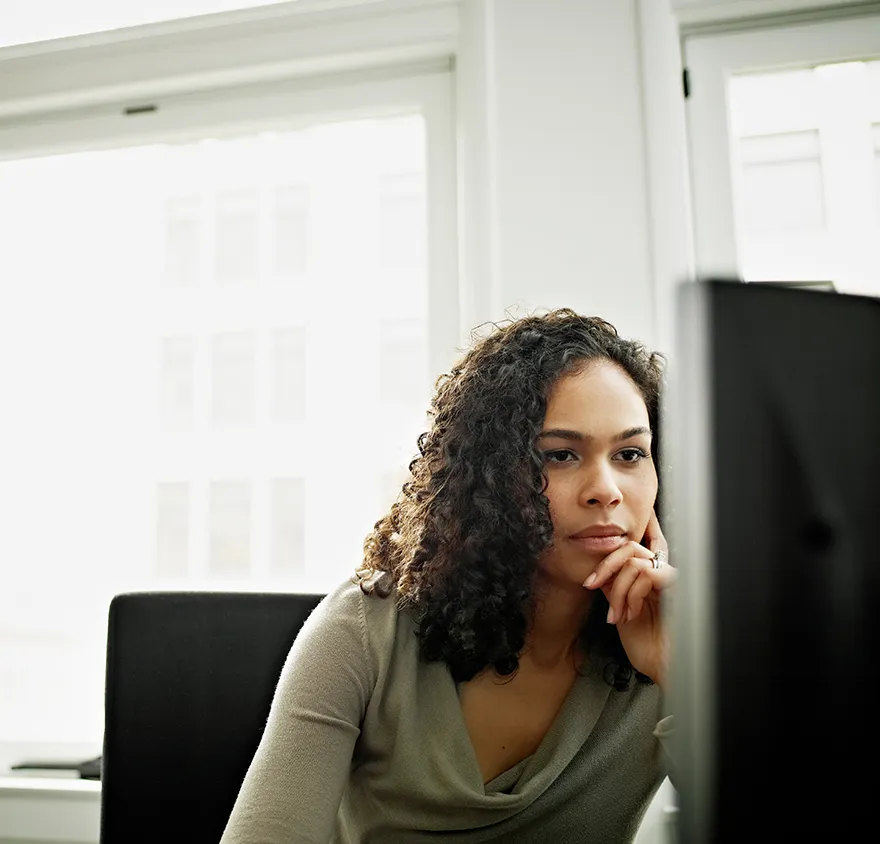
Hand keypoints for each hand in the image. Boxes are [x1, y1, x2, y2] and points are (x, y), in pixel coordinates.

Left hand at [583, 510, 675, 686]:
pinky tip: (633, 614)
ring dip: (618, 589)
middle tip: (593, 584)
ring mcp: (671, 583)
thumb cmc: (650, 651)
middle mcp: (661, 579)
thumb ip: (615, 592)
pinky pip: (649, 574)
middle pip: (631, 548)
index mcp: (650, 583)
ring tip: (618, 614)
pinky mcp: (678, 588)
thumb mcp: (622, 615)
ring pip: (635, 563)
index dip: (605, 564)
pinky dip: (633, 594)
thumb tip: (600, 574)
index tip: (589, 582)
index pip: (627, 554)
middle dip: (607, 566)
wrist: (666, 671)